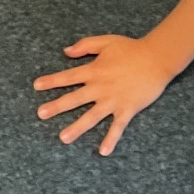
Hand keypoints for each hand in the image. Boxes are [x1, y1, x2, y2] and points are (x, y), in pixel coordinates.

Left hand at [33, 35, 175, 155]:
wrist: (157, 58)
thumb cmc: (131, 48)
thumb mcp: (106, 41)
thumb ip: (85, 45)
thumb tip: (66, 51)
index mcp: (94, 70)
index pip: (68, 77)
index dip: (51, 81)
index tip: (36, 86)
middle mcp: (100, 87)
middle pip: (74, 98)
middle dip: (56, 106)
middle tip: (40, 114)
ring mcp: (113, 100)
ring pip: (91, 116)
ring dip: (77, 127)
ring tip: (63, 138)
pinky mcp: (127, 109)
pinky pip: (117, 127)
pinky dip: (110, 139)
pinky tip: (102, 151)